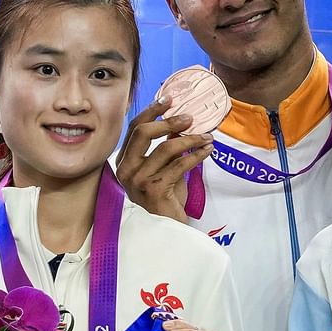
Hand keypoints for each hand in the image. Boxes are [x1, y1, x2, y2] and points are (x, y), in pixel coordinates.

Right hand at [113, 99, 211, 222]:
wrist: (166, 230)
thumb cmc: (165, 201)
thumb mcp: (163, 170)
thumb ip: (167, 149)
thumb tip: (179, 124)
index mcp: (124, 162)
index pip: (134, 129)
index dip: (152, 111)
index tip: (169, 100)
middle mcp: (126, 170)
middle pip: (143, 133)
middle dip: (169, 121)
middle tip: (190, 117)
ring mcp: (138, 181)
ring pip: (165, 148)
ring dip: (191, 139)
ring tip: (206, 137)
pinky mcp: (154, 190)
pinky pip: (179, 165)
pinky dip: (197, 155)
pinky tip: (207, 151)